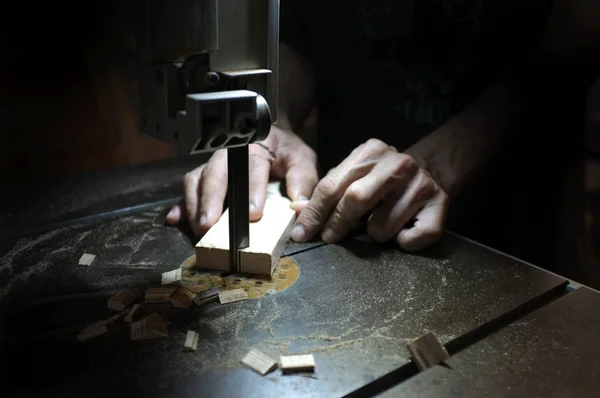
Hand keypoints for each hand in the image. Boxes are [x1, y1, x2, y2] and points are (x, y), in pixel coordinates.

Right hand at [165, 126, 318, 235]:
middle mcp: (228, 153)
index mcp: (255, 146)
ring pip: (196, 179)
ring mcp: (212, 165)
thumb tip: (301, 205)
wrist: (271, 139)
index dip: (252, 190)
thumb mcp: (301, 160)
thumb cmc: (285, 151)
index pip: (253, 167)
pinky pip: (187, 189)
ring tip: (199, 229)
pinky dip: (180, 204)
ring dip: (195, 205)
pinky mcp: (203, 177)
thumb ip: (303, 180)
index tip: (253, 214)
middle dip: (211, 199)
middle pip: (215, 172)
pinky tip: (175, 219)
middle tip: (209, 225)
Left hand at [290, 139, 448, 250]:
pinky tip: (404, 230)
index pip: (332, 185)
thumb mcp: (353, 176)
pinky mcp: (441, 205)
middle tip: (331, 238)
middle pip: (355, 200)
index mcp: (370, 152)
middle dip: (338, 224)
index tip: (301, 233)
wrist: (432, 169)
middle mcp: (398, 163)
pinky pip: (412, 239)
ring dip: (376, 235)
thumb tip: (296, 210)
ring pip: (382, 227)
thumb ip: (327, 192)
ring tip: (381, 224)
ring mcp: (421, 184)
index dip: (314, 212)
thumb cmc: (382, 179)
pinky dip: (403, 243)